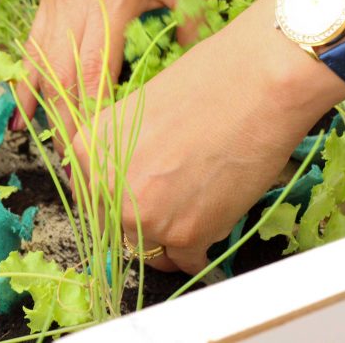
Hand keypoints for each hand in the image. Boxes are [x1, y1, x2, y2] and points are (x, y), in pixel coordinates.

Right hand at [14, 0, 217, 139]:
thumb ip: (190, 34)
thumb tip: (189, 81)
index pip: (91, 72)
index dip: (88, 117)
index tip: (94, 153)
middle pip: (57, 71)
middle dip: (60, 118)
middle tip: (67, 161)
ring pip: (38, 53)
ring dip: (38, 96)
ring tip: (36, 136)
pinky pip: (37, 33)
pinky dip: (32, 67)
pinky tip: (31, 91)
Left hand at [72, 0, 344, 273]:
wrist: (258, 82)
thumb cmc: (206, 83)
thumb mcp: (138, 112)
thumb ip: (122, 153)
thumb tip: (127, 186)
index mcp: (86, 151)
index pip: (92, 199)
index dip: (121, 200)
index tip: (141, 197)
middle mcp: (106, 188)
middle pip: (117, 230)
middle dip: (145, 222)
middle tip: (176, 203)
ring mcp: (143, 216)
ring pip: (151, 251)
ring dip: (173, 239)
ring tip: (200, 205)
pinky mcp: (185, 235)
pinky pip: (188, 262)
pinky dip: (203, 247)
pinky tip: (217, 215)